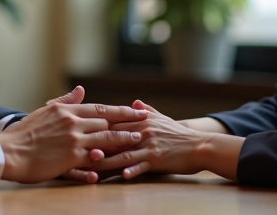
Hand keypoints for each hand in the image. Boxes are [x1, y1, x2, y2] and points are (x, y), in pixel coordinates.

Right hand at [0, 86, 147, 183]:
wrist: (9, 150)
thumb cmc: (26, 131)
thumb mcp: (46, 111)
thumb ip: (65, 101)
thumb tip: (81, 89)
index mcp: (67, 111)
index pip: (100, 108)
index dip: (122, 110)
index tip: (138, 110)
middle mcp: (72, 123)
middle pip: (106, 123)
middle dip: (127, 125)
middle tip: (146, 126)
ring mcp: (72, 141)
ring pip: (104, 140)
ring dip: (123, 141)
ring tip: (139, 142)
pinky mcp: (68, 159)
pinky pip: (90, 162)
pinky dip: (102, 165)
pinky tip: (113, 168)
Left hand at [88, 100, 241, 179]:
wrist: (199, 145)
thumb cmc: (178, 134)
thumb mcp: (161, 119)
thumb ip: (145, 110)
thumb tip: (134, 102)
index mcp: (140, 121)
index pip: (113, 122)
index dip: (95, 125)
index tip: (78, 128)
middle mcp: (142, 131)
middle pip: (113, 137)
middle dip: (94, 142)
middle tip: (76, 147)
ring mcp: (149, 145)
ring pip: (123, 152)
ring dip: (107, 158)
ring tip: (92, 162)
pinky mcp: (157, 159)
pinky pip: (142, 165)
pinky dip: (132, 170)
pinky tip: (122, 175)